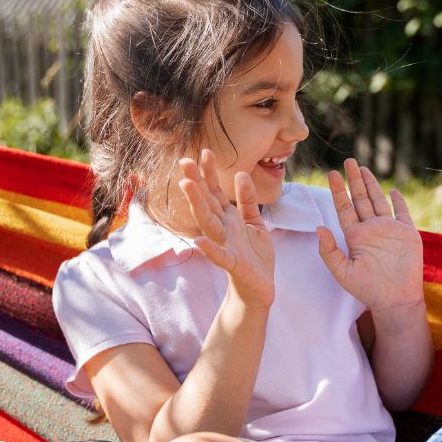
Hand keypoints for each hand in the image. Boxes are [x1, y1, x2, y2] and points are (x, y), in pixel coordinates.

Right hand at [180, 149, 274, 308]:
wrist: (258, 289)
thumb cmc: (254, 255)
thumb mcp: (255, 222)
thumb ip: (247, 200)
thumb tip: (240, 174)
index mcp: (228, 219)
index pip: (215, 192)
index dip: (209, 173)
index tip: (204, 152)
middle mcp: (222, 229)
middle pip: (206, 202)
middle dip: (196, 182)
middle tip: (183, 161)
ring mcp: (225, 246)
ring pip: (209, 223)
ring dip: (197, 205)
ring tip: (186, 186)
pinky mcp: (234, 264)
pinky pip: (221, 256)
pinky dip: (210, 250)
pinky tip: (198, 242)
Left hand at [318, 159, 423, 313]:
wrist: (395, 300)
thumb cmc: (368, 290)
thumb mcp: (342, 272)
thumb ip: (329, 251)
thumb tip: (319, 228)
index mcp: (355, 236)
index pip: (344, 208)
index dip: (337, 191)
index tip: (331, 174)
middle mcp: (371, 229)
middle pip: (360, 199)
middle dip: (353, 180)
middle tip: (348, 161)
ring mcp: (389, 230)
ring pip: (378, 201)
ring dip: (371, 185)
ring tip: (363, 168)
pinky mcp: (407, 233)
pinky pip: (403, 213)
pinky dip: (398, 201)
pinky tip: (392, 190)